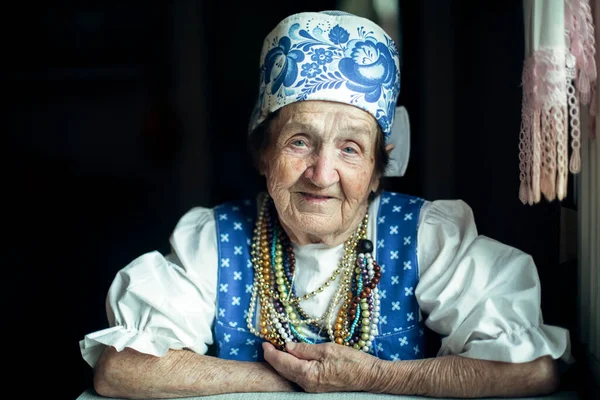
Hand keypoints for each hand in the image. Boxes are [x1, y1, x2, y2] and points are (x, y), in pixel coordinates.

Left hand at [262, 341, 379, 392]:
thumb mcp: (328, 349)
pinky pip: (299, 377)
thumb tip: (287, 346)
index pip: (282, 362)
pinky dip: (292, 367)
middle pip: (283, 371)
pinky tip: (291, 359)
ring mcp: (312, 388)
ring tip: (276, 350)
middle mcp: (307, 385)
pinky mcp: (317, 387)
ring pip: (290, 375)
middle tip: (267, 345)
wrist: (369, 376)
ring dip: (282, 363)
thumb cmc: (352, 361)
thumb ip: (305, 349)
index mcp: (308, 374)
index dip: (271, 353)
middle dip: (273, 358)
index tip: (264, 343)